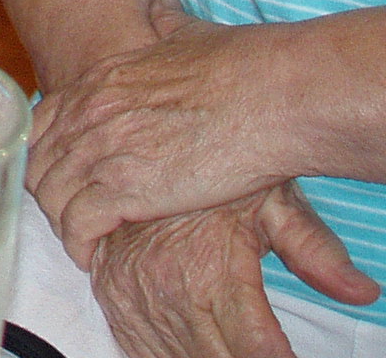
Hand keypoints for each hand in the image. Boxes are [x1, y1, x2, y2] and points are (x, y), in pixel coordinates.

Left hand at [32, 0, 317, 260]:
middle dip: (50, 194)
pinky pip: (79, 224)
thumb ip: (167, 27)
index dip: (47, 155)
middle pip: (39, 163)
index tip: (63, 177)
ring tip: (84, 243)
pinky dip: (80, 245)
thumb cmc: (243, 67)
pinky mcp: (125, 188)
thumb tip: (162, 9)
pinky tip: (94, 255)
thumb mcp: (188, 36)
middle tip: (72, 217)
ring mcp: (102, 150)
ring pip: (52, 196)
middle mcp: (90, 115)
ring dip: (63, 223)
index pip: (42, 124)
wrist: (270, 92)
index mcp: (99, 83)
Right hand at [88, 185, 377, 357]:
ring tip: (225, 340)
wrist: (132, 132)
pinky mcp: (106, 287)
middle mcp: (166, 287)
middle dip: (233, 356)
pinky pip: (132, 340)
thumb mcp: (270, 202)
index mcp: (209, 270)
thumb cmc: (210, 165)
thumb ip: (314, 248)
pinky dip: (156, 348)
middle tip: (255, 344)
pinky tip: (181, 340)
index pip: (256, 349)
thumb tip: (363, 291)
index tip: (283, 355)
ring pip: (168, 355)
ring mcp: (129, 290)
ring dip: (195, 354)